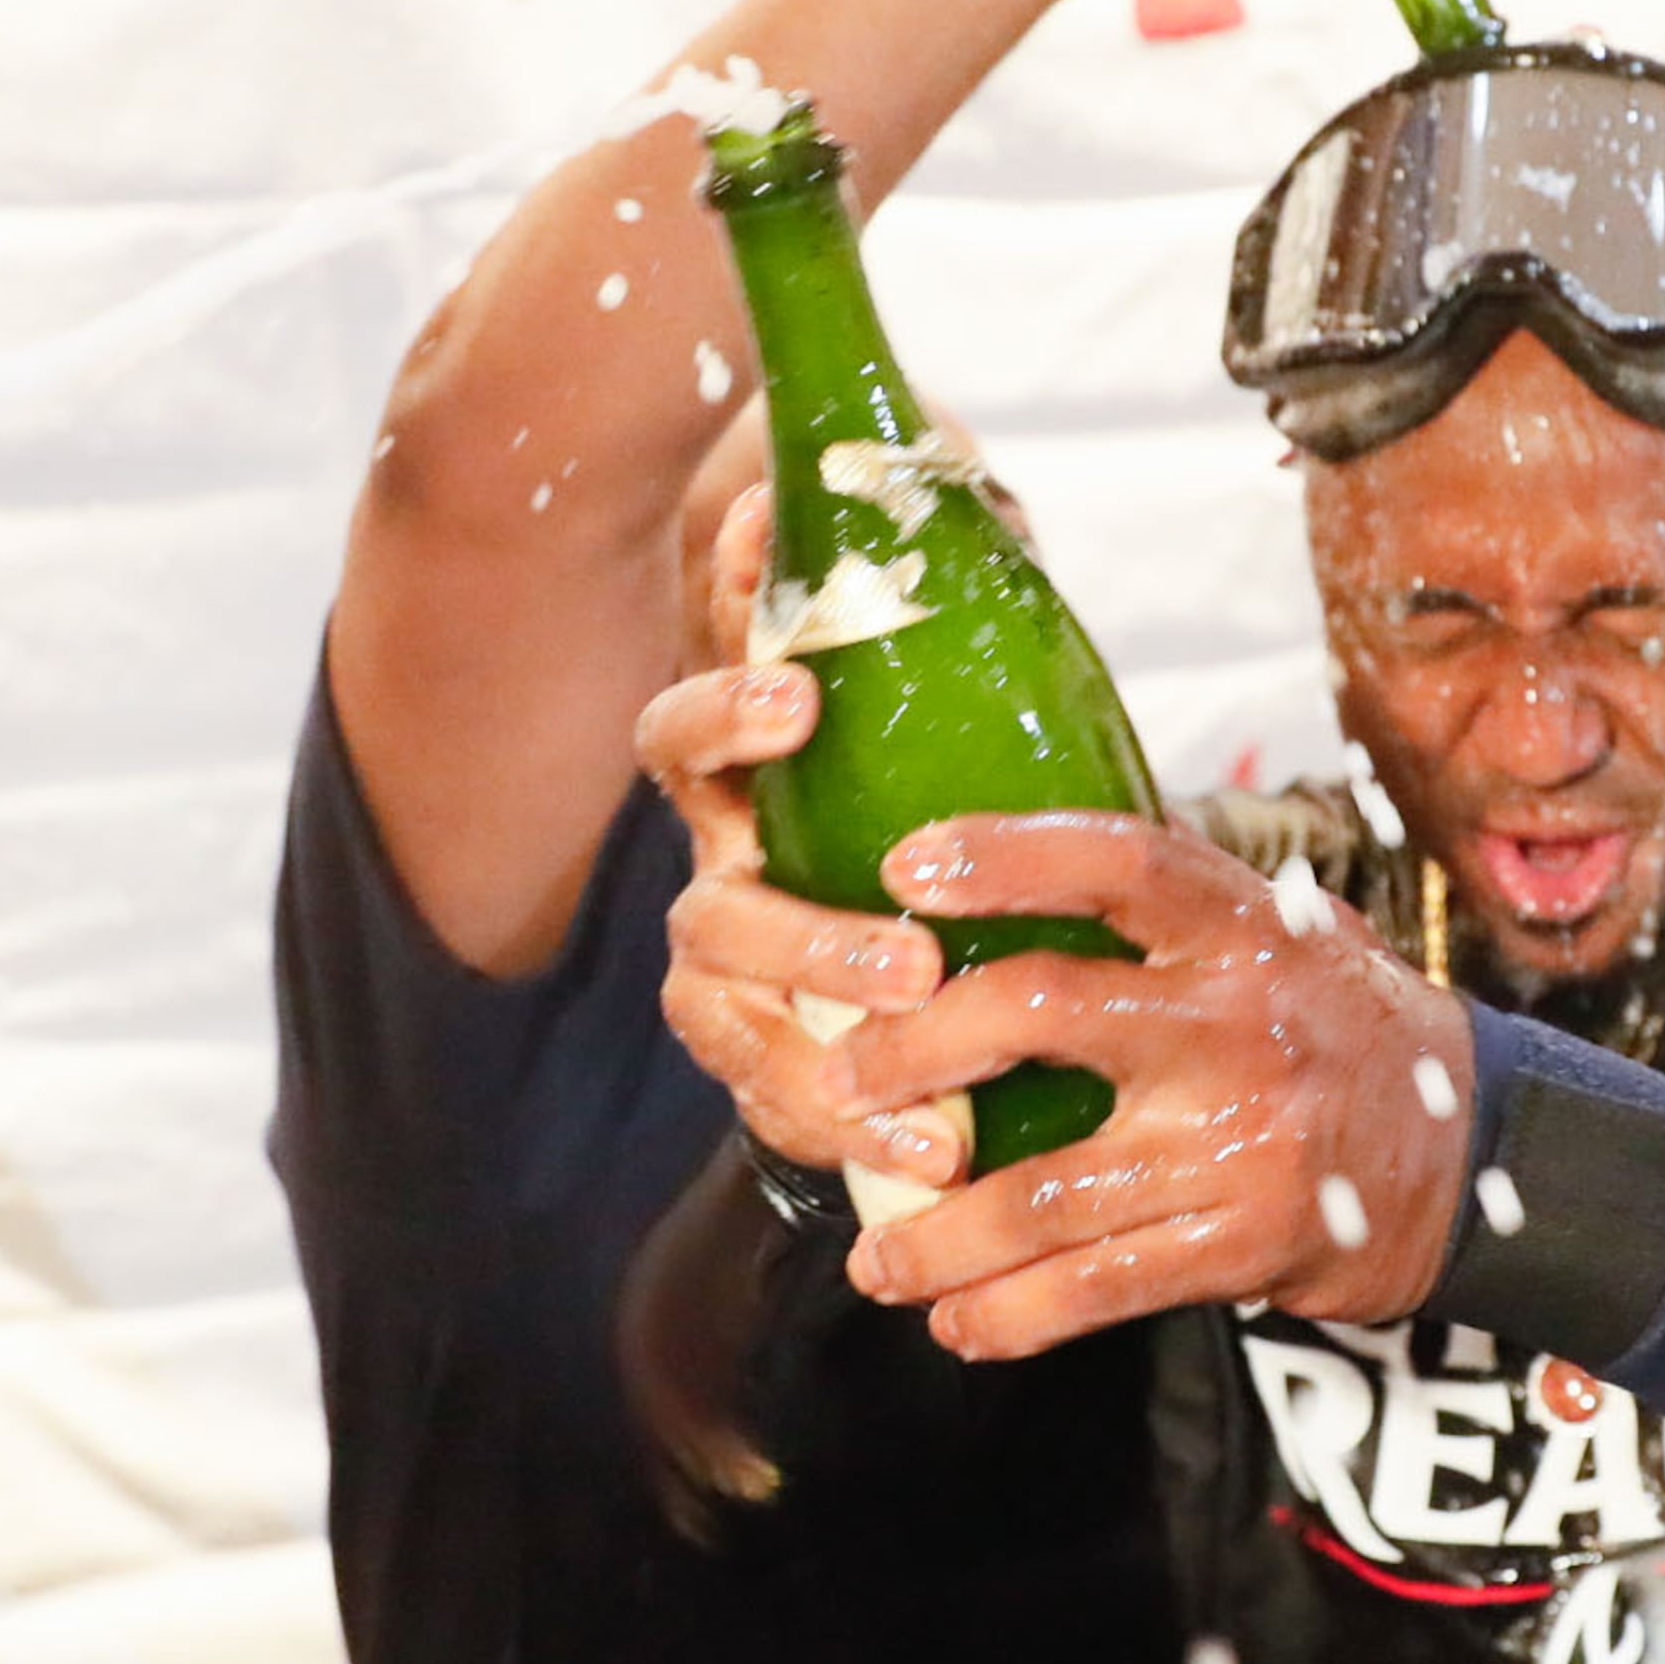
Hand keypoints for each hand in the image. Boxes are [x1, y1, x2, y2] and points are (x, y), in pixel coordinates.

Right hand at [640, 488, 964, 1190]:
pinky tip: (938, 1160)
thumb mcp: (950, 670)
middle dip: (806, 944)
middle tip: (914, 964)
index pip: (684, 742)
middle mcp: (728, 880)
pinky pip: (782, 1111)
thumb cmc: (941, 751)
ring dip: (832, 1073)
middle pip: (714, 917)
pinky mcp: (776, 1066)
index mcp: (749, 786)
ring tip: (936, 1105)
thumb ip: (950, 594)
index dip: (721, 713)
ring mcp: (743, 982)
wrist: (965, 880)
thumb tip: (980, 502)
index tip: (797, 695)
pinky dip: (853, 1136)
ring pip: (736, 1027)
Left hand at [823, 810, 1475, 1362]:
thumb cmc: (1344, 1026)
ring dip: (937, 1236)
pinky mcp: (1243, 1243)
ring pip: (1046, 1190)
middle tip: (839, 1084)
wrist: (1473, 1154)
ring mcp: (1238, 1140)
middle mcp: (1236, 1022)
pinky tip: (957, 1322)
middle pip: (1046, 1010)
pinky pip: (1099, 1288)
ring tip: (873, 1262)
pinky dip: (1012, 1315)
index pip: (1119, 860)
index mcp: (1243, 927)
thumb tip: (1012, 863)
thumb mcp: (1288, 934)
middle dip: (916, 1049)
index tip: (907, 866)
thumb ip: (1176, 909)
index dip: (1007, 854)